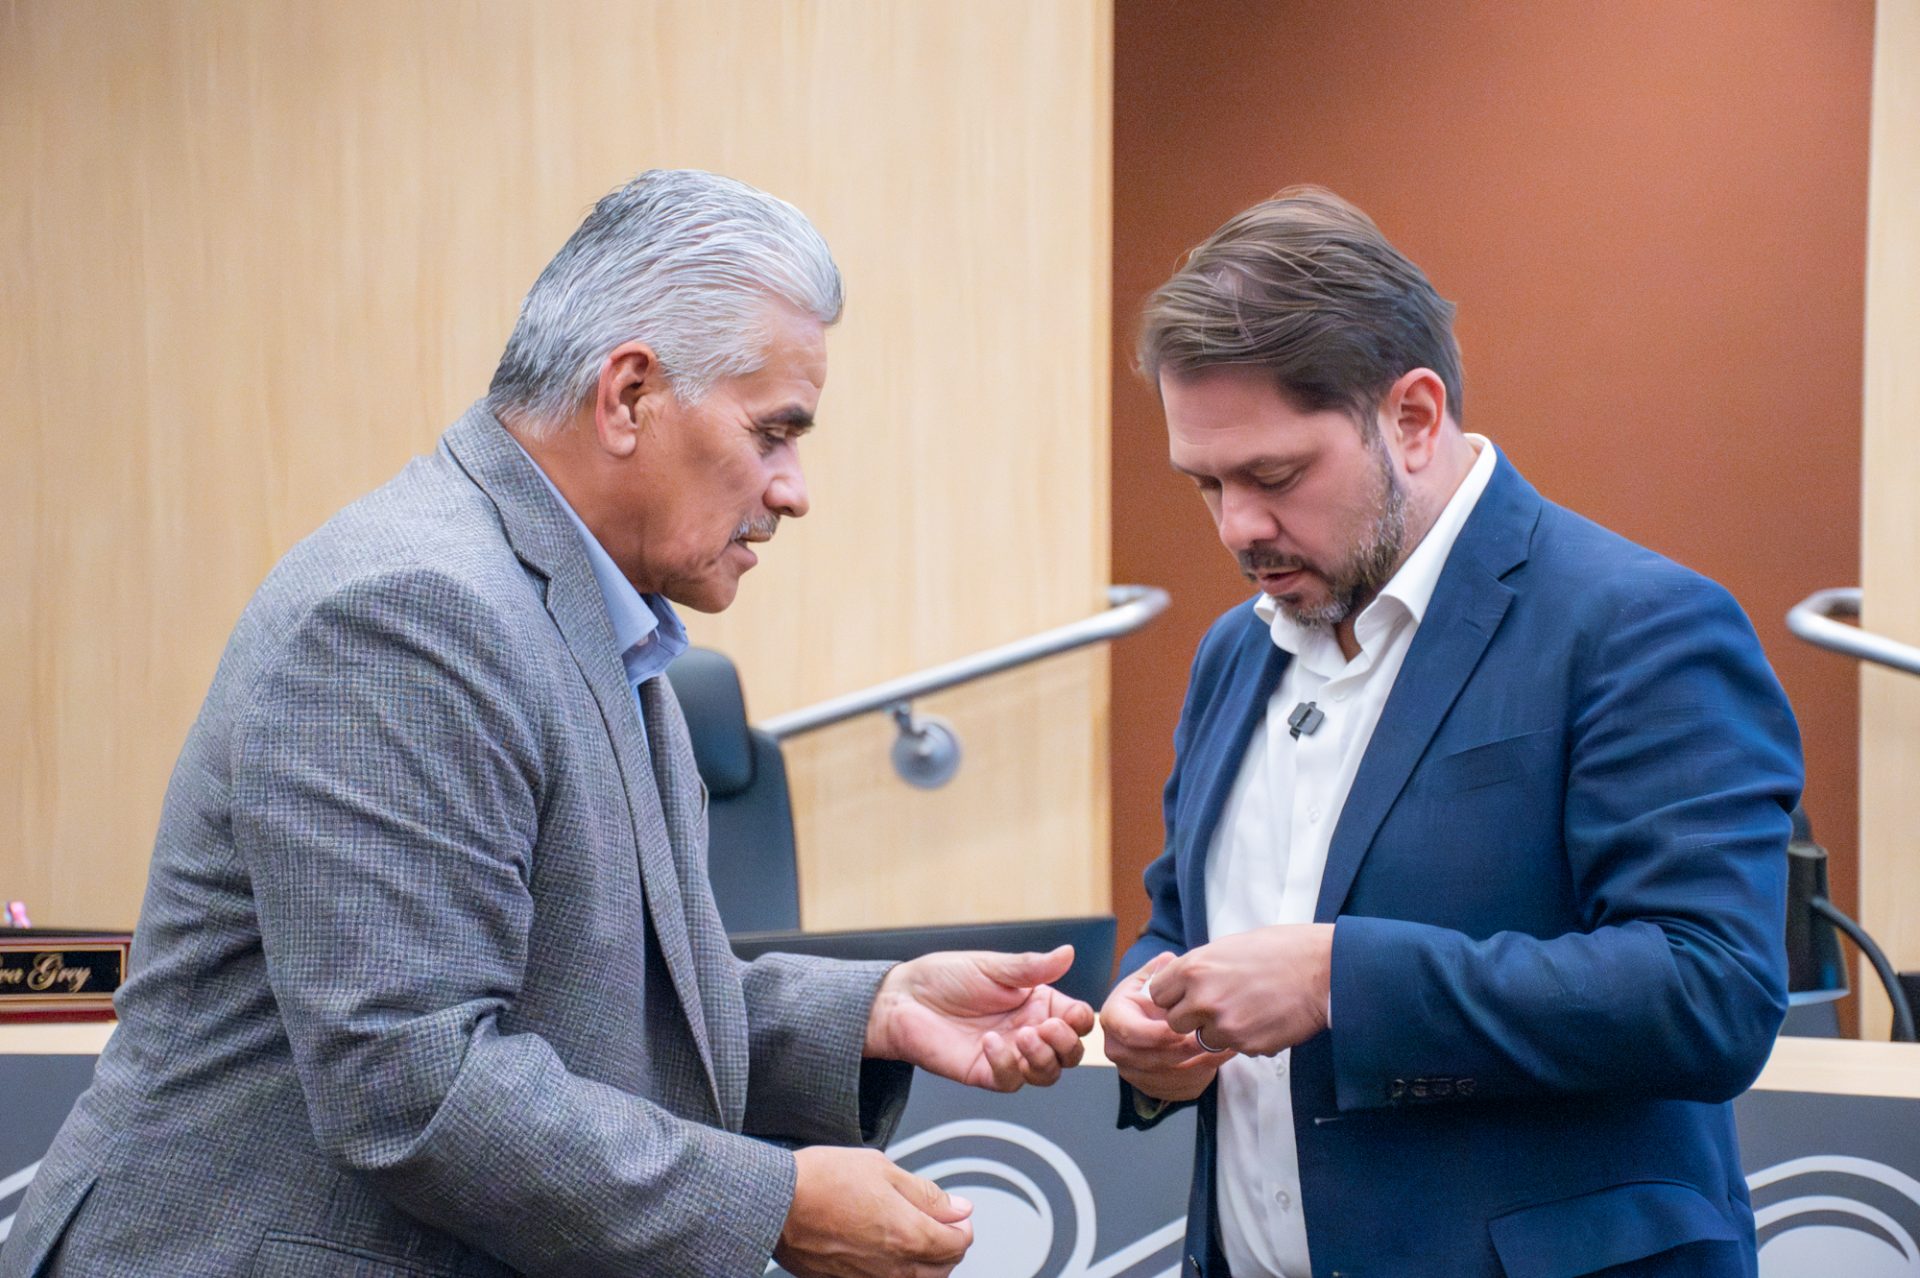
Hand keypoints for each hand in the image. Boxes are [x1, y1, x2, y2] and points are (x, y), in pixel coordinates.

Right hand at [776, 1145, 972, 1277]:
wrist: (776, 1204)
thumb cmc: (822, 1181)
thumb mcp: (883, 1169)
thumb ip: (927, 1193)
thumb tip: (959, 1209)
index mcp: (909, 1235)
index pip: (959, 1243)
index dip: (962, 1224)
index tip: (954, 1212)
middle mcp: (895, 1267)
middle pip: (943, 1267)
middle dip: (947, 1244)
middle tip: (936, 1221)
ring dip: (925, 1261)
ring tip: (910, 1234)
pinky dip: (895, 1270)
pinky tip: (883, 1248)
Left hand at [864, 945, 1095, 1091]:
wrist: (903, 1000)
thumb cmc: (943, 978)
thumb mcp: (991, 966)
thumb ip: (1031, 966)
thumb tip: (1067, 953)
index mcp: (1035, 1002)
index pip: (1076, 1020)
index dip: (1080, 1021)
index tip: (1068, 1014)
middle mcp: (1027, 1030)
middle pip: (1069, 1054)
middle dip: (1066, 1044)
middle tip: (1047, 1028)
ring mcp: (1008, 1055)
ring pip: (1047, 1074)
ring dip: (1043, 1058)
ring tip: (1022, 1035)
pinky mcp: (985, 1073)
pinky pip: (1010, 1081)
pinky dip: (1006, 1064)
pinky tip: (989, 1043)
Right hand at [1099, 952, 1232, 1102]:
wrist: (1149, 1020)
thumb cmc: (1150, 997)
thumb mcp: (1150, 978)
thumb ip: (1160, 971)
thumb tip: (1168, 961)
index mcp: (1113, 1018)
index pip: (1132, 1032)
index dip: (1161, 1033)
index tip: (1189, 1025)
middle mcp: (1116, 1049)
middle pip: (1154, 1058)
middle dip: (1187, 1049)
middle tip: (1215, 1037)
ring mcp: (1133, 1073)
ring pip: (1171, 1075)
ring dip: (1201, 1062)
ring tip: (1227, 1044)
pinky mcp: (1153, 1088)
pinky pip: (1181, 1087)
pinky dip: (1204, 1074)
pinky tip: (1221, 1056)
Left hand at [1147, 924, 1333, 1057]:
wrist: (1323, 971)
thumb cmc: (1281, 950)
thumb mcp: (1229, 946)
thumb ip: (1200, 968)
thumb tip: (1181, 982)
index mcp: (1194, 968)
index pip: (1157, 994)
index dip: (1172, 996)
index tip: (1186, 995)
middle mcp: (1203, 998)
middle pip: (1175, 1022)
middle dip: (1192, 1017)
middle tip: (1217, 1005)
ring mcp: (1225, 1025)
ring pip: (1204, 1039)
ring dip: (1219, 1030)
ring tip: (1247, 1010)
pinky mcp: (1247, 1045)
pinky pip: (1234, 1048)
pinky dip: (1246, 1038)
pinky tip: (1264, 1019)